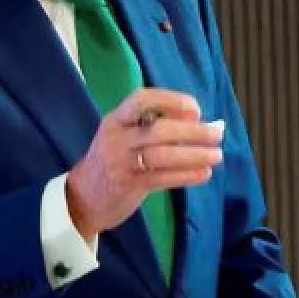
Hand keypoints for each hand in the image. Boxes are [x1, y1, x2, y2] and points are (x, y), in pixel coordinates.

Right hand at [64, 88, 223, 240]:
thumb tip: (200, 122)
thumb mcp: (123, 137)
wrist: (82, 198)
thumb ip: (153, 127)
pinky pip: (163, 178)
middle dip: (192, 131)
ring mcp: (121, 163)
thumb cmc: (112, 162)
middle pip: (158, 129)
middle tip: (216, 134)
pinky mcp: (129, 185)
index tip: (195, 109)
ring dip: (194, 154)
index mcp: (115, 120)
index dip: (171, 100)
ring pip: (163, 155)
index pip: (142, 99)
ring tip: (216, 155)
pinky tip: (204, 174)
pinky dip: (187, 175)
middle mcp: (117, 138)